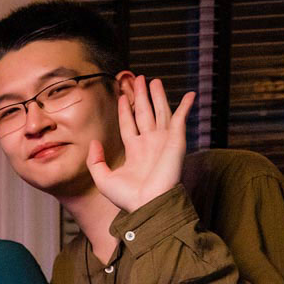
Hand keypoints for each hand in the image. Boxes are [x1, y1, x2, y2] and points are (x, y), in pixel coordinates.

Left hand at [86, 75, 195, 214]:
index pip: (129, 124)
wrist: (148, 204)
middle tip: (138, 79)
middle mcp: (150, 143)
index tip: (122, 96)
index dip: (126, 109)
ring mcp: (163, 141)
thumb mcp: (103, 178)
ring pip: (160, 112)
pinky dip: (185, 106)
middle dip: (141, 96)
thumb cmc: (128, 197)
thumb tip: (94, 142)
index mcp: (134, 150)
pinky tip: (189, 94)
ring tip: (153, 80)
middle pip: (145, 113)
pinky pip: (181, 119)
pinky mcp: (176, 141)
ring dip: (158, 96)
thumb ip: (95, 160)